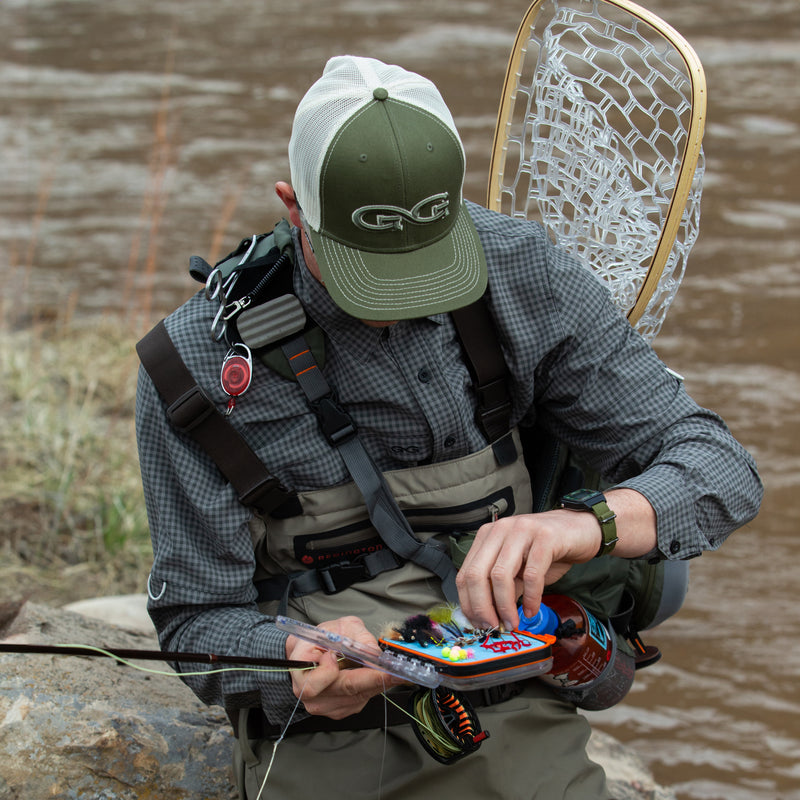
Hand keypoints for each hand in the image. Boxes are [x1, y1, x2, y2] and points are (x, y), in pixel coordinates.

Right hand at [284, 615, 405, 719]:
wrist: (315, 651)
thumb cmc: (323, 637)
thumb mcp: (339, 626)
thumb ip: (356, 636)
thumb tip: (374, 653)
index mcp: (300, 668)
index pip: (317, 681)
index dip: (338, 672)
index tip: (357, 659)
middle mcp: (308, 693)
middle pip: (344, 691)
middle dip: (373, 679)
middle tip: (396, 672)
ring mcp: (324, 705)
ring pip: (356, 698)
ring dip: (375, 684)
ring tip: (388, 670)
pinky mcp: (339, 710)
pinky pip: (360, 701)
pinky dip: (372, 688)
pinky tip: (376, 675)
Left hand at [455, 488, 657, 630]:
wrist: (582, 529)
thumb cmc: (548, 551)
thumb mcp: (518, 569)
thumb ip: (502, 588)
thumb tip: (487, 618)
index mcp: (487, 536)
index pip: (465, 573)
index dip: (469, 603)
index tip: (479, 624)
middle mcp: (500, 530)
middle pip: (477, 575)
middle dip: (482, 608)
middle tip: (494, 628)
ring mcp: (521, 531)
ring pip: (500, 576)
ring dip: (505, 606)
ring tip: (513, 623)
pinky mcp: (545, 537)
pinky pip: (531, 574)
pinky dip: (531, 597)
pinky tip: (532, 610)